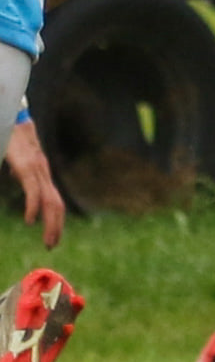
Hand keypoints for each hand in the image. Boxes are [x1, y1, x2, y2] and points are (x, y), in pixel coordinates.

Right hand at [5, 117, 64, 247]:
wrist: (10, 116)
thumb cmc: (12, 135)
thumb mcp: (18, 157)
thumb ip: (21, 169)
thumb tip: (18, 176)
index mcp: (42, 172)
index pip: (55, 200)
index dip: (56, 220)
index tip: (53, 237)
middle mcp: (43, 171)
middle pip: (57, 204)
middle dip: (56, 227)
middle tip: (52, 246)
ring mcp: (36, 168)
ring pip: (49, 201)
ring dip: (50, 223)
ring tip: (47, 240)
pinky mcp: (26, 165)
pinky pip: (34, 190)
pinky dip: (34, 207)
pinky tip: (30, 221)